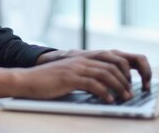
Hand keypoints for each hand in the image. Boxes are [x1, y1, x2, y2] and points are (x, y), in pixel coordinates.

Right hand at [27, 49, 150, 100]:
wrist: (28, 80)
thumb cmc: (48, 81)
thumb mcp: (69, 75)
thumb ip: (84, 76)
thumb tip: (101, 88)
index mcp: (83, 58)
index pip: (112, 58)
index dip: (124, 70)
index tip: (129, 83)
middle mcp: (82, 60)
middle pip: (112, 65)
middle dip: (125, 80)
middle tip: (130, 93)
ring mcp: (76, 68)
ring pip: (106, 74)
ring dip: (119, 87)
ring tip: (125, 98)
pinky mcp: (70, 78)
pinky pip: (93, 84)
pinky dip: (105, 93)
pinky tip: (109, 101)